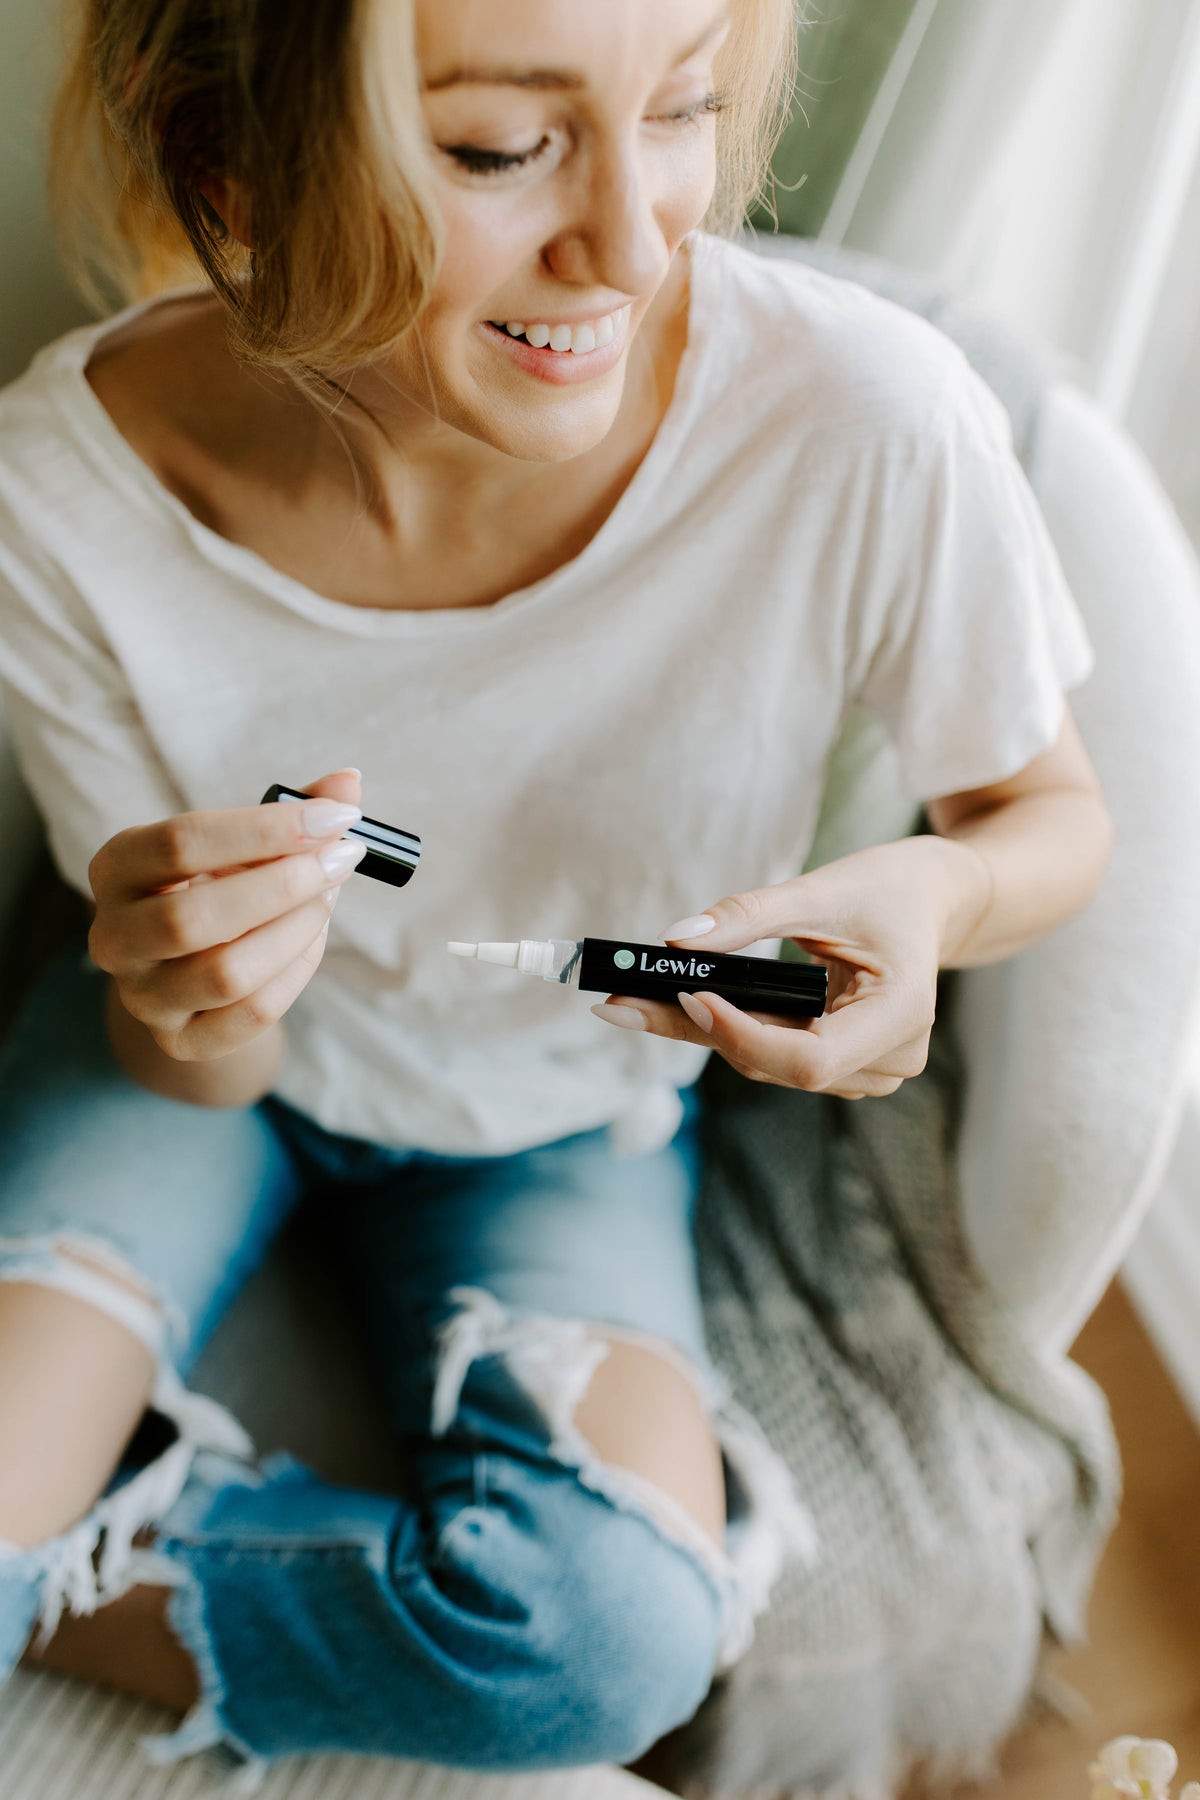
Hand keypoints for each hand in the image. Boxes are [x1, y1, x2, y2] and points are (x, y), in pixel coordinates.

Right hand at [86, 769, 365, 1062]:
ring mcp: (143, 996)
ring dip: (295, 930)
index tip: (335, 819)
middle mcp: (115, 937)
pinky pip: (250, 1014)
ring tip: (327, 899)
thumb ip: (293, 812)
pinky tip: (311, 941)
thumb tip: (349, 783)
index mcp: (118, 868)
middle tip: (341, 860)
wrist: (194, 969)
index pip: (180, 842)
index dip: (265, 828)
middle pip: (194, 917)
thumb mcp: (243, 844)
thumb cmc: (219, 887)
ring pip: (226, 973)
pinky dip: (296, 973)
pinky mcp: (181, 1040)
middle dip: (283, 885)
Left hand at [591, 838, 958, 1098]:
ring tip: (634, 998)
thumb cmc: (888, 887)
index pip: (810, 1059)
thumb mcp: (823, 888)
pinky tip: (681, 1004)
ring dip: (706, 1032)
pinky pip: (775, 1056)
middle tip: (617, 998)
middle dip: (698, 1029)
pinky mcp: (847, 1066)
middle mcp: (893, 1057)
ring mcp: (871, 1070)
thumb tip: (674, 940)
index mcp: (903, 1014)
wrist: (932, 899)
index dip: (743, 1036)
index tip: (686, 993)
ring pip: (769, 1066)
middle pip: (777, 1065)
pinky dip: (729, 1030)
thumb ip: (749, 915)